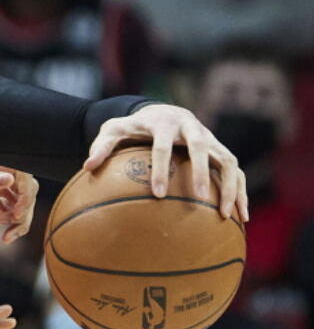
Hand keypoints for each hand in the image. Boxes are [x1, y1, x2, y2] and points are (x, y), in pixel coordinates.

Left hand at [0, 156, 38, 239]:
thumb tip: (9, 178)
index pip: (16, 169)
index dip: (24, 186)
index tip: (19, 205)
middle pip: (22, 185)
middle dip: (25, 203)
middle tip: (16, 219)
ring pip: (17, 201)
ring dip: (20, 217)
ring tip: (8, 232)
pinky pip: (7, 213)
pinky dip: (11, 224)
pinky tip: (4, 234)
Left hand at [84, 103, 247, 219]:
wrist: (164, 112)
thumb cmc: (134, 126)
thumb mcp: (113, 130)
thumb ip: (101, 146)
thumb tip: (87, 166)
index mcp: (164, 124)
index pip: (162, 147)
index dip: (161, 170)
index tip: (157, 194)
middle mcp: (192, 129)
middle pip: (201, 148)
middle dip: (201, 173)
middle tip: (198, 198)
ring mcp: (211, 139)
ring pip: (228, 160)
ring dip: (230, 186)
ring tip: (227, 215)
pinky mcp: (221, 150)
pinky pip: (236, 171)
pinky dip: (240, 192)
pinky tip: (241, 217)